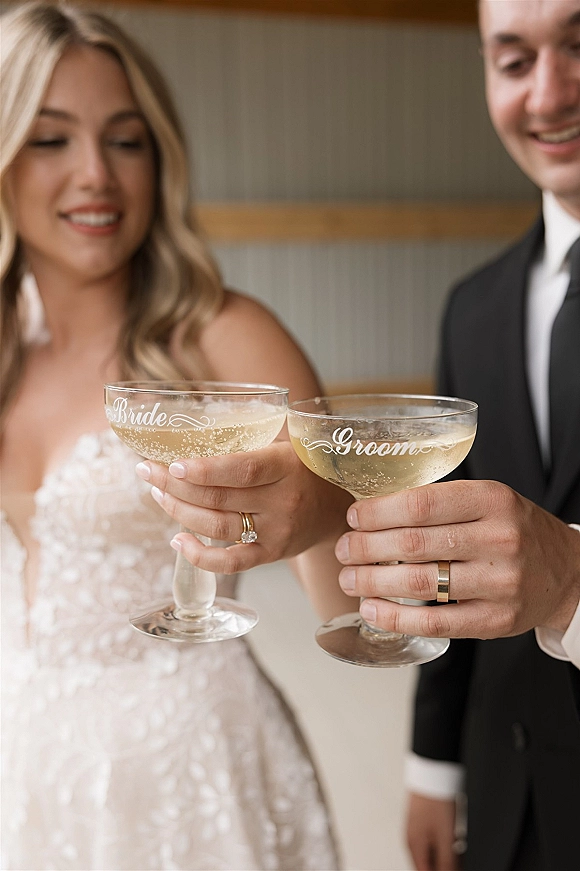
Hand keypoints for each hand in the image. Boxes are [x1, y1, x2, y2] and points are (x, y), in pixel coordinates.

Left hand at [135, 440, 350, 573]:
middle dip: (175, 486)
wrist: (333, 508)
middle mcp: (283, 501)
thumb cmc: (301, 468)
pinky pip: (230, 563)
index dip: (204, 470)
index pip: (242, 470)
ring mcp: (276, 532)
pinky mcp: (270, 555)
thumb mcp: (286, 444)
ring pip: (217, 527)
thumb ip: (250, 436)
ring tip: (157, 494)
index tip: (172, 464)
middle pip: (219, 499)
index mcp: (287, 466)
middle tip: (147, 471)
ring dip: (179, 512)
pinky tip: (177, 540)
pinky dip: (199, 556)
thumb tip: (193, 422)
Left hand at [335, 479, 579, 638]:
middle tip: (344, 550)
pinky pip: (436, 623)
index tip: (353, 516)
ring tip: (349, 580)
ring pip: (420, 584)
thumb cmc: (513, 530)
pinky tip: (372, 611)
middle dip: (366, 548)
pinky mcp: (496, 620)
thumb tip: (371, 511)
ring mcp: (500, 583)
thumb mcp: (486, 501)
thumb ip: (439, 503)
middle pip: (414, 544)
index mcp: (493, 499)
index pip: (421, 504)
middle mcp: (500, 539)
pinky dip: (396, 618)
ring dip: (373, 583)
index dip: (378, 512)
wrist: (566, 572)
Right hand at [406, 793, 459, 870]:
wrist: (433, 773)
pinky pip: (432, 840)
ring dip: (445, 854)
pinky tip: (453, 836)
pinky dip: (443, 843)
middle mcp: (412, 840)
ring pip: (431, 852)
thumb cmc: (436, 801)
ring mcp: (416, 829)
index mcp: (415, 847)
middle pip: (428, 864)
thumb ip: (447, 863)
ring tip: (457, 846)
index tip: (454, 868)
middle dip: (444, 865)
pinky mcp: (422, 820)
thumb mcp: (446, 837)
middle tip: (458, 859)